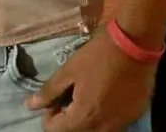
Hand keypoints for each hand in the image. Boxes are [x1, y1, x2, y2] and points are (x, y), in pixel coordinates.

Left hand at [26, 32, 155, 130]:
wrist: (135, 42)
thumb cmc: (99, 55)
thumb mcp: (69, 70)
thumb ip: (49, 92)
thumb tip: (29, 106)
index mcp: (84, 116)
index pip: (56, 130)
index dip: (51, 114)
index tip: (58, 97)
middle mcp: (104, 126)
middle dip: (69, 119)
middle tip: (73, 96)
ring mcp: (122, 122)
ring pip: (97, 131)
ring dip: (88, 120)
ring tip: (90, 97)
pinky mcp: (136, 114)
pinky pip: (114, 124)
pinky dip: (106, 117)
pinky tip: (108, 96)